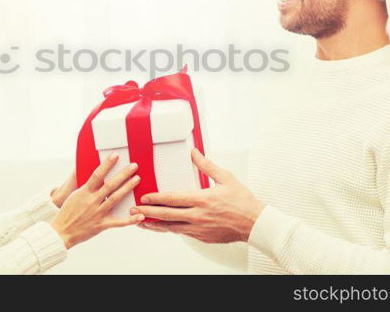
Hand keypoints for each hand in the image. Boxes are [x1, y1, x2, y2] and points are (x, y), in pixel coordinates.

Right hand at [50, 153, 144, 248]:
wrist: (62, 231)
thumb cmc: (68, 212)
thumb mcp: (75, 195)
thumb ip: (87, 187)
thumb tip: (97, 176)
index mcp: (84, 192)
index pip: (97, 175)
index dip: (107, 164)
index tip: (116, 155)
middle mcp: (92, 201)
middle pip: (110, 185)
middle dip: (123, 174)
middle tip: (134, 166)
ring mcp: (98, 213)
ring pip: (116, 198)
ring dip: (128, 188)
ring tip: (137, 179)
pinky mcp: (102, 225)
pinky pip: (119, 222)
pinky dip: (130, 219)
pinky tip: (140, 215)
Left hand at [132, 148, 263, 243]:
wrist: (255, 224)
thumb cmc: (242, 201)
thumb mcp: (225, 178)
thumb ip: (206, 165)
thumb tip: (194, 152)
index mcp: (202, 199)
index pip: (173, 199)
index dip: (156, 198)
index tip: (144, 196)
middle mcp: (198, 216)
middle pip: (167, 215)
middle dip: (148, 212)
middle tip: (134, 210)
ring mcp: (199, 229)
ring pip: (171, 228)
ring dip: (155, 225)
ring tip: (141, 222)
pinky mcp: (202, 237)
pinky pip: (181, 233)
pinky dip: (169, 230)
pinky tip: (163, 227)